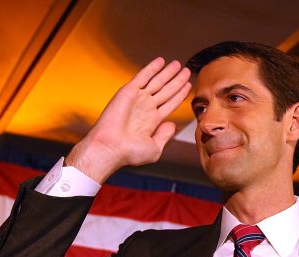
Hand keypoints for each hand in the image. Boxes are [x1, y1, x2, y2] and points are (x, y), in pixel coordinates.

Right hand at [66, 57, 190, 182]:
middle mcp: (145, 108)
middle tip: (186, 71)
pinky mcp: (128, 92)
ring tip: (178, 64)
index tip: (187, 86)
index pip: (170, 104)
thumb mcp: (155, 149)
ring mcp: (137, 99)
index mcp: (152, 121)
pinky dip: (151, 68)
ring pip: (157, 82)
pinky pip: (143, 76)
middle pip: (166, 91)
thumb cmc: (129, 153)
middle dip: (176, 81)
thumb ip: (165, 136)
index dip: (179, 95)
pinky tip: (161, 61)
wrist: (110, 147)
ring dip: (168, 73)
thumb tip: (172, 125)